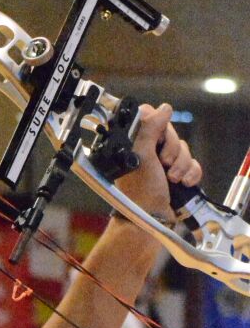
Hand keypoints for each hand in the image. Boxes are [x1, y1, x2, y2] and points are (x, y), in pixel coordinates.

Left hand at [115, 103, 201, 222]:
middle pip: (171, 132)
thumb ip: (149, 128)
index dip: (158, 126)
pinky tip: (182, 183)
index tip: (157, 139)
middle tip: (162, 164)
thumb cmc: (139, 191)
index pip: (149, 117)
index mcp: (134, 142)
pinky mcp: (177, 173)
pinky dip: (190, 174)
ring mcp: (164, 162)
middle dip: (172, 151)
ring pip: (184, 148)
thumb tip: (162, 108)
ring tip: (171, 179)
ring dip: (181, 165)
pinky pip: (193, 163)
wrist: (151, 218)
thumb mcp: (141, 155)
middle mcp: (148, 149)